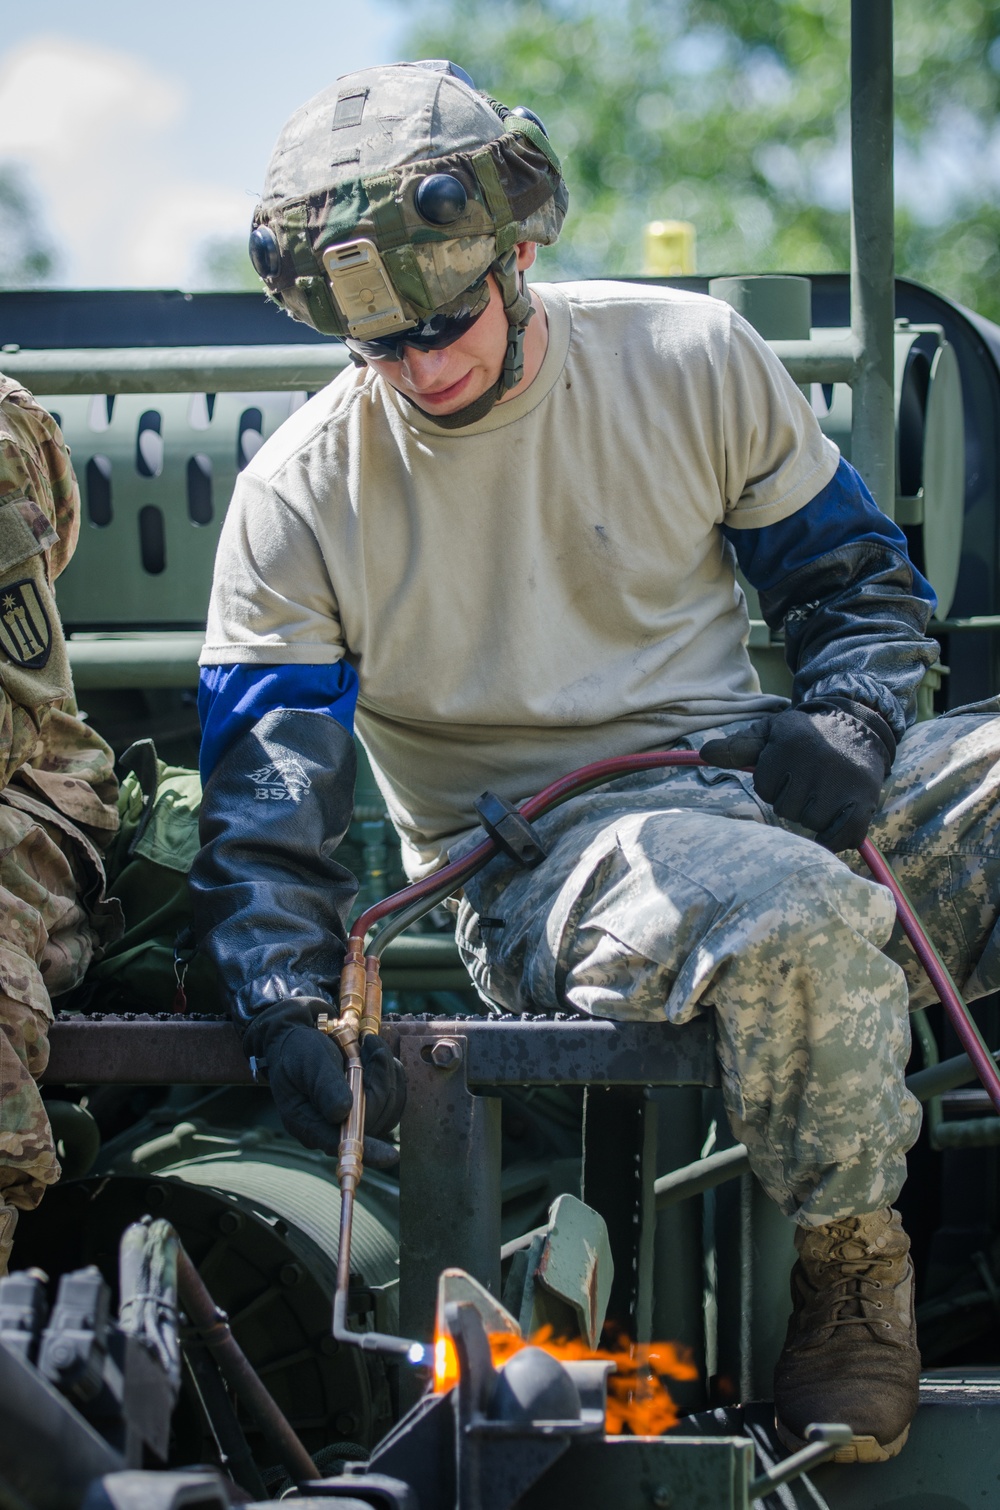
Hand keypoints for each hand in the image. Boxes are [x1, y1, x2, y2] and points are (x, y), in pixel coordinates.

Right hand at [242, 998, 405, 1166]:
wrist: (300, 1040)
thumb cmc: (299, 1049)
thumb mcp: (308, 1061)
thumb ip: (324, 1086)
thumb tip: (341, 1113)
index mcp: (307, 1122)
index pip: (340, 1143)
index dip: (367, 1150)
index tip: (390, 1157)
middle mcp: (329, 1128)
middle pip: (371, 1120)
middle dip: (379, 1080)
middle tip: (370, 1045)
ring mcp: (349, 1121)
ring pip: (387, 1109)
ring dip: (386, 1074)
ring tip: (369, 1047)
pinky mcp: (365, 1110)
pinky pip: (392, 1100)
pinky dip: (391, 1076)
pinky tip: (376, 1057)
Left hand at [699, 700, 893, 851]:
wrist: (857, 726)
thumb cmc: (804, 735)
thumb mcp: (771, 732)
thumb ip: (739, 746)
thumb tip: (705, 754)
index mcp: (790, 744)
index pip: (765, 787)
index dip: (773, 784)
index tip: (786, 772)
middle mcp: (817, 762)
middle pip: (787, 808)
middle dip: (793, 800)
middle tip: (806, 784)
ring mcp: (842, 782)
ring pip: (811, 822)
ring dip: (813, 816)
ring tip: (823, 795)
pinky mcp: (864, 799)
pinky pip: (843, 834)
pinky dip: (835, 837)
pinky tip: (831, 827)